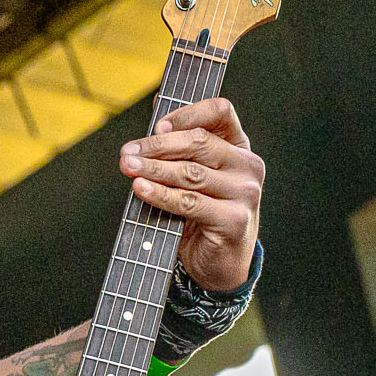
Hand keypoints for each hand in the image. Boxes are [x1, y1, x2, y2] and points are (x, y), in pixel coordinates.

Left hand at [120, 96, 263, 290]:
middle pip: (199, 142)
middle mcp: (247, 166)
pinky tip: (140, 188)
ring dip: (154, 168)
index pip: (220, 113)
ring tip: (127, 166)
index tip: (157, 124)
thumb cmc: (201, 215)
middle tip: (127, 152)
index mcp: (239, 147)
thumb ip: (180, 149)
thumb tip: (157, 113)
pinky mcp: (234, 220)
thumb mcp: (193, 178)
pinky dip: (161, 195)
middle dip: (157, 145)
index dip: (187, 113)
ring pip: (191, 172)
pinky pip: (189, 203)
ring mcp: (245, 193)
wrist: (219, 262)